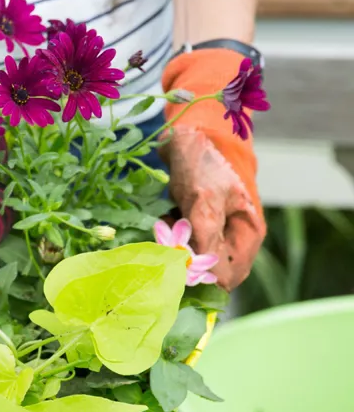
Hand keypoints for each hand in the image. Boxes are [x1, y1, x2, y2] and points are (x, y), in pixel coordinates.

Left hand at [160, 49, 265, 290]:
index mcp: (247, 234)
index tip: (176, 274)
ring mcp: (215, 228)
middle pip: (209, 270)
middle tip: (165, 247)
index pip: (228, 278)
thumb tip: (198, 274)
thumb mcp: (204, 202)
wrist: (192, 130)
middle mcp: (233, 236)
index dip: (203, 281)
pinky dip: (170, 233)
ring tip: (166, 224)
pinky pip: (181, 240)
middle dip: (184, 263)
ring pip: (191, 257)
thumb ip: (204, 239)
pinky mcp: (196, 221)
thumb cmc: (204, 164)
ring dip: (174, 248)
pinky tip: (165, 216)